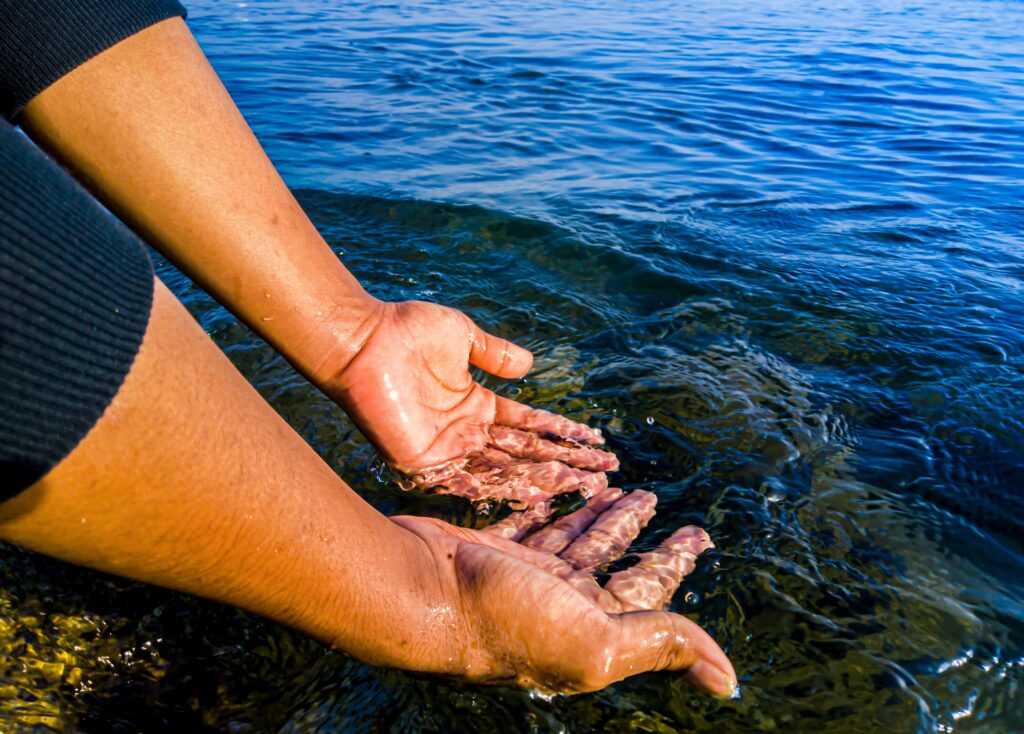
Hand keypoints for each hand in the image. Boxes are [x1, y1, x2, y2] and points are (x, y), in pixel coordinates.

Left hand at [323, 300, 617, 503]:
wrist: (362, 340)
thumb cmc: (408, 331)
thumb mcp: (463, 336)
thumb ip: (495, 353)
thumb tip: (530, 365)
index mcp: (477, 406)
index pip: (531, 427)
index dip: (564, 435)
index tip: (596, 443)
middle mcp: (466, 433)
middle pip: (525, 454)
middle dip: (566, 464)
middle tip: (603, 476)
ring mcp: (445, 449)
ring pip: (503, 470)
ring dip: (542, 479)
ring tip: (579, 486)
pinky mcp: (421, 461)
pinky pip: (460, 481)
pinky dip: (492, 488)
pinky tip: (528, 496)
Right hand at [391, 487, 735, 694]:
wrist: (415, 593)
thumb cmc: (502, 620)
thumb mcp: (596, 640)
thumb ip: (660, 645)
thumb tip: (728, 682)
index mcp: (589, 628)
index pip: (647, 591)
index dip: (675, 561)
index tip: (700, 534)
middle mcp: (557, 606)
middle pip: (609, 561)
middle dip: (635, 531)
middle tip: (654, 499)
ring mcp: (519, 579)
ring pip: (568, 541)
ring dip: (594, 515)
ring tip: (616, 487)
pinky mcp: (486, 553)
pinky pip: (523, 526)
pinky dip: (541, 510)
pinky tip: (555, 492)